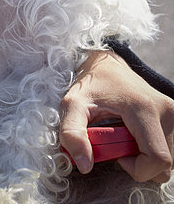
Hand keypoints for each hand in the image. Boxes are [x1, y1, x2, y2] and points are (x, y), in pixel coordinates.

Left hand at [59, 50, 173, 182]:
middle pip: (165, 164)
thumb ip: (72, 133)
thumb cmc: (91, 85)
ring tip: (127, 138)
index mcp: (145, 108)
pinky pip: (170, 149)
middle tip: (119, 144)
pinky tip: (137, 137)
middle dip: (141, 165)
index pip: (157, 159)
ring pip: (170, 159)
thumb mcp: (72, 105)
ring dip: (147, 159)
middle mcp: (167, 110)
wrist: (107, 66)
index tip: (117, 154)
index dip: (137, 169)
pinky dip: (153, 151)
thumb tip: (84, 165)